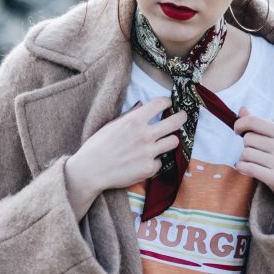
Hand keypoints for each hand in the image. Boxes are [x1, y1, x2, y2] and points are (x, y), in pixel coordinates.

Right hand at [63, 98, 185, 219]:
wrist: (91, 171)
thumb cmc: (97, 146)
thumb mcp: (112, 125)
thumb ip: (130, 115)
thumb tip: (142, 106)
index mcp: (134, 120)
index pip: (160, 103)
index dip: (167, 102)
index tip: (168, 104)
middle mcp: (145, 135)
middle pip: (175, 122)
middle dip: (181, 117)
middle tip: (182, 117)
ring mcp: (149, 152)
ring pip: (173, 142)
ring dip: (170, 140)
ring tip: (163, 142)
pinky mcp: (149, 168)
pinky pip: (160, 161)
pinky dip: (154, 161)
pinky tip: (143, 162)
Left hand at [233, 107, 273, 207]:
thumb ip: (259, 124)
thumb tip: (241, 109)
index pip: (254, 121)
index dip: (240, 124)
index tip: (238, 130)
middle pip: (248, 139)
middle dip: (246, 145)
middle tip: (254, 152)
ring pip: (246, 154)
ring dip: (243, 159)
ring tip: (252, 162)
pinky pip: (248, 168)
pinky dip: (242, 168)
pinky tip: (246, 169)